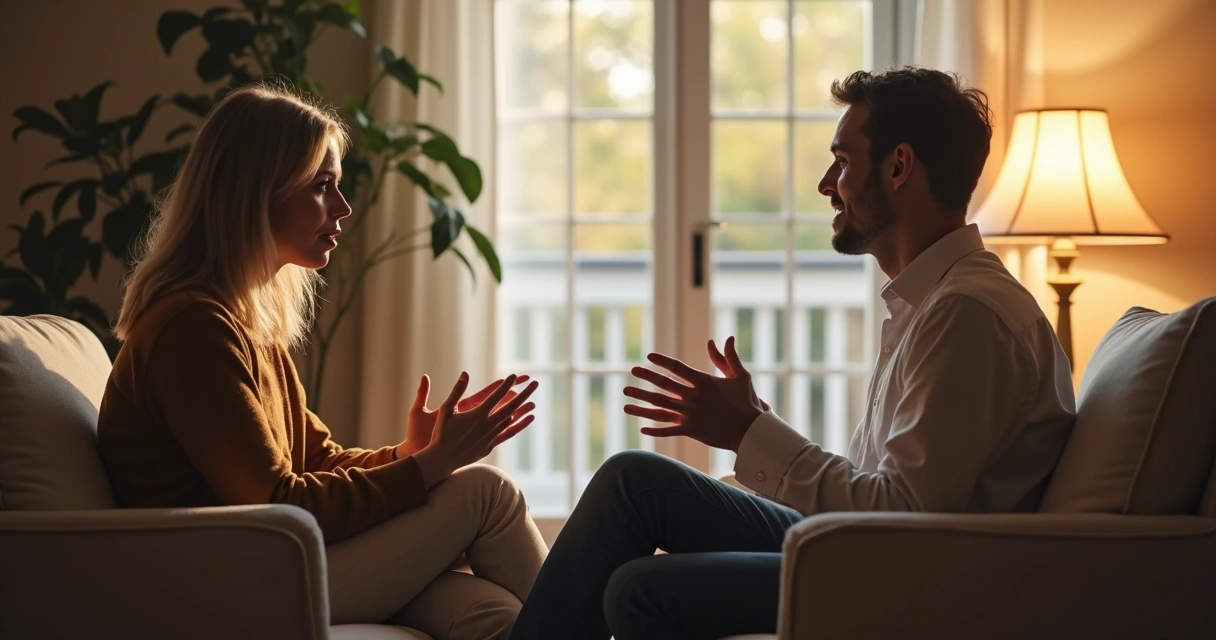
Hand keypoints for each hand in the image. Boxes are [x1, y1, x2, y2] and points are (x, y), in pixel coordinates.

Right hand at [413, 372, 538, 488]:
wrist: (442, 459)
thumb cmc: (441, 433)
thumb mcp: (446, 409)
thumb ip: (457, 391)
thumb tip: (465, 373)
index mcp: (477, 414)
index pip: (496, 395)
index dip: (506, 385)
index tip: (514, 376)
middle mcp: (487, 424)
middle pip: (510, 406)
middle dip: (524, 394)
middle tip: (535, 384)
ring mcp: (491, 436)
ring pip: (512, 420)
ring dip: (523, 409)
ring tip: (534, 402)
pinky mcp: (490, 445)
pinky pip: (509, 433)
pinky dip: (520, 425)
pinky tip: (529, 418)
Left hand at [623, 336, 766, 451]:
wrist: (752, 431)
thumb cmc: (747, 402)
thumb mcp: (741, 376)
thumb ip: (729, 357)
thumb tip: (726, 338)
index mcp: (703, 382)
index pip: (677, 368)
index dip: (662, 361)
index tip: (649, 356)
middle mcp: (693, 397)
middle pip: (664, 386)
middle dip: (646, 378)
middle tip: (632, 372)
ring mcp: (690, 415)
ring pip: (660, 408)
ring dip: (641, 404)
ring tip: (625, 400)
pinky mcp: (691, 431)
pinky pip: (669, 430)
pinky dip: (655, 430)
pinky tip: (641, 428)